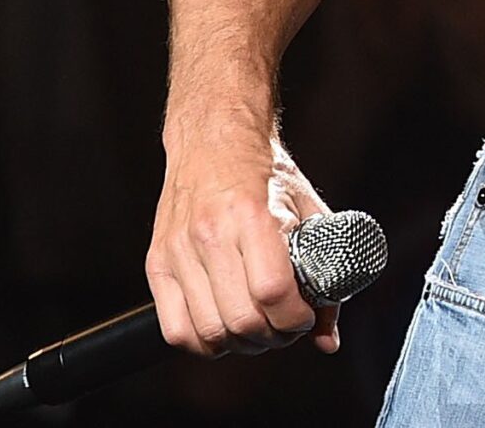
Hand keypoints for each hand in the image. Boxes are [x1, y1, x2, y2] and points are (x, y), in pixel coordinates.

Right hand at [147, 133, 342, 357]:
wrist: (214, 140)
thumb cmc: (264, 172)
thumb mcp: (307, 209)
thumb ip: (324, 270)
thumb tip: (328, 337)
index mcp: (253, 215)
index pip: (272, 291)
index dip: (295, 318)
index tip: (305, 317)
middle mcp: (211, 234)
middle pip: (241, 319)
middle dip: (272, 336)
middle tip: (285, 326)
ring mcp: (179, 251)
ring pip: (209, 331)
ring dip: (240, 344)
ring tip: (257, 329)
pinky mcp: (157, 263)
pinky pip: (175, 329)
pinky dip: (203, 343)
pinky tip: (223, 329)